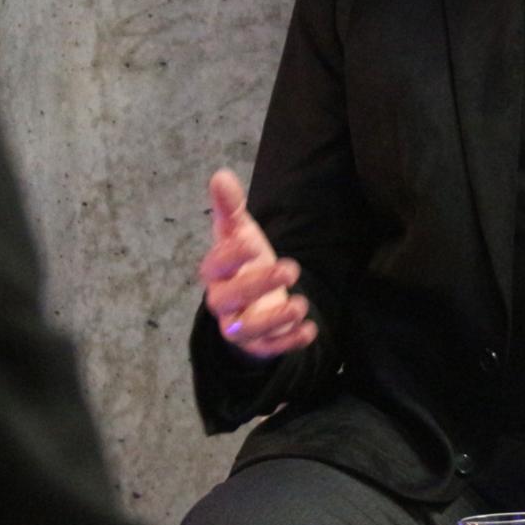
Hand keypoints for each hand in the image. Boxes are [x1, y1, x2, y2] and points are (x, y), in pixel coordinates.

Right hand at [197, 169, 316, 360]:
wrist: (252, 303)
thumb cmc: (244, 263)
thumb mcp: (239, 234)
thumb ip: (230, 208)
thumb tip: (220, 175)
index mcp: (217, 273)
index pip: (214, 266)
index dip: (229, 256)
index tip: (250, 242)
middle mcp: (223, 302)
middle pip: (229, 299)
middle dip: (258, 285)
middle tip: (289, 268)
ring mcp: (240, 326)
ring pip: (246, 330)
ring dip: (274, 320)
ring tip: (300, 304)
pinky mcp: (260, 344)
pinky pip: (270, 348)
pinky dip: (289, 341)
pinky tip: (310, 329)